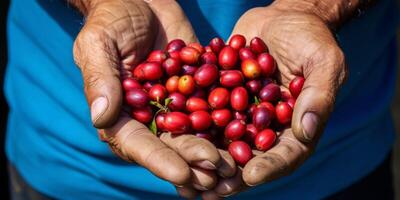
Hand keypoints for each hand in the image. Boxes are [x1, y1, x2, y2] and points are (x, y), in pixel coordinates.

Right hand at [72, 0, 224, 187]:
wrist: (142, 0)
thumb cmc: (112, 19)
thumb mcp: (100, 44)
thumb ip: (101, 79)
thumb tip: (101, 118)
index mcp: (120, 114)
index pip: (137, 144)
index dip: (159, 160)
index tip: (182, 173)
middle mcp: (149, 116)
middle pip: (171, 145)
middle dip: (193, 161)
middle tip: (217, 174)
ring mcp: (175, 105)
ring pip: (195, 133)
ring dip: (214, 151)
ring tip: (235, 166)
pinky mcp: (197, 89)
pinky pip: (213, 108)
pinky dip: (229, 123)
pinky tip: (246, 136)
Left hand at [201, 3, 347, 197]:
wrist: (282, 20)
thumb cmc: (310, 38)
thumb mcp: (323, 62)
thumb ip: (318, 95)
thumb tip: (307, 131)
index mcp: (295, 126)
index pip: (285, 154)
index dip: (268, 166)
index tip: (249, 175)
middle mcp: (266, 126)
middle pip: (249, 156)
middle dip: (230, 174)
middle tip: (211, 188)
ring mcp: (242, 114)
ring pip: (223, 142)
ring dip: (205, 160)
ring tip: (186, 175)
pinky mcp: (222, 98)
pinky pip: (206, 115)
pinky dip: (190, 127)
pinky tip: (173, 138)